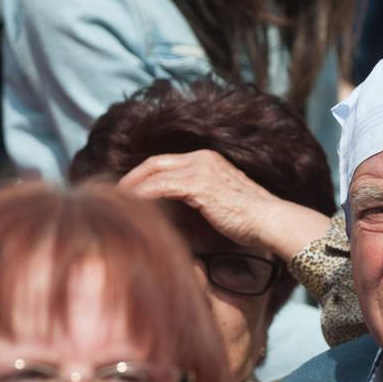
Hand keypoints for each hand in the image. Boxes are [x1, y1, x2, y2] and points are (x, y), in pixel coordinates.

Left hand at [118, 150, 330, 261]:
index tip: (128, 192)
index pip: (165, 163)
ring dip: (130, 188)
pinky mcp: (197, 184)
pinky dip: (141, 196)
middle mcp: (202, 159)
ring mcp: (200, 169)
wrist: (271, 221)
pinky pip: (159, 187)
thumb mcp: (222, 207)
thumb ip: (199, 205)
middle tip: (111, 195)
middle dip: (130, 178)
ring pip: (152, 173)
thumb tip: (177, 219)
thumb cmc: (253, 222)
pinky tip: (130, 208)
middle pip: (154, 163)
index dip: (144, 176)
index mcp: (208, 161)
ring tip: (114, 203)